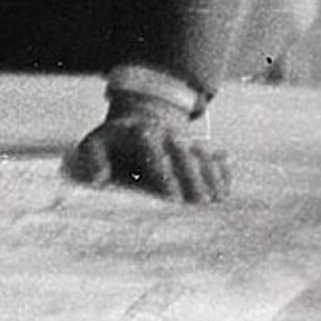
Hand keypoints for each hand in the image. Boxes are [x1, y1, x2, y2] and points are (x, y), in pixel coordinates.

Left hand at [63, 93, 229, 203]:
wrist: (138, 118)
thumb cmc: (113, 141)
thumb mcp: (95, 144)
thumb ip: (93, 159)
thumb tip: (99, 178)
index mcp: (140, 131)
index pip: (153, 149)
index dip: (164, 172)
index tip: (172, 196)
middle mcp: (167, 133)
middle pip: (183, 152)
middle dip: (192, 176)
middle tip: (200, 202)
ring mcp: (186, 138)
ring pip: (203, 154)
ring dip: (212, 176)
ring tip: (218, 199)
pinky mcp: (199, 146)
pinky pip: (215, 157)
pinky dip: (223, 171)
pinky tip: (227, 190)